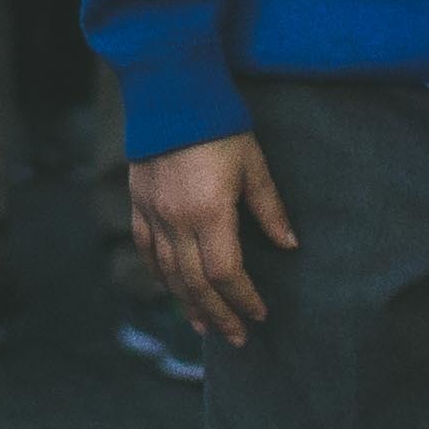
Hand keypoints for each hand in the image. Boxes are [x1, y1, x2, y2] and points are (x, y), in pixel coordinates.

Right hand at [131, 132, 299, 345]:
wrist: (169, 90)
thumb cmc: (218, 126)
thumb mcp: (253, 165)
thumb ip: (269, 208)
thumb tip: (289, 245)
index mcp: (208, 212)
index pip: (225, 273)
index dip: (244, 298)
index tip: (260, 314)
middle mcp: (176, 221)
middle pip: (195, 283)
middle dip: (219, 314)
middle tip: (237, 338)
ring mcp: (153, 214)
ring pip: (168, 273)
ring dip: (189, 303)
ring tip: (206, 326)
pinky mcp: (138, 203)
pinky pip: (147, 251)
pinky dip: (160, 276)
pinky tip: (172, 291)